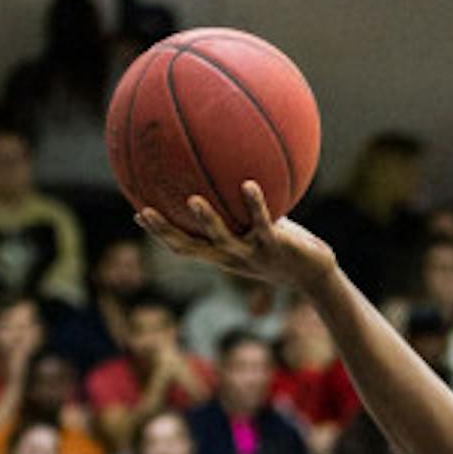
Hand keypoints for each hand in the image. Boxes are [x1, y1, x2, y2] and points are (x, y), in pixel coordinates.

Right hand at [138, 180, 338, 299]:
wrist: (315, 275)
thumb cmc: (286, 249)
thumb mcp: (260, 229)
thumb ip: (242, 211)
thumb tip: (231, 178)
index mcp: (222, 254)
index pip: (184, 245)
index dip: (160, 233)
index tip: (137, 213)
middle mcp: (231, 258)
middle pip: (189, 248)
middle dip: (165, 232)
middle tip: (144, 212)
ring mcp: (251, 254)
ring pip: (222, 240)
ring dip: (207, 221)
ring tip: (193, 201)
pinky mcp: (274, 246)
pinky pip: (262, 223)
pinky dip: (255, 204)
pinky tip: (249, 184)